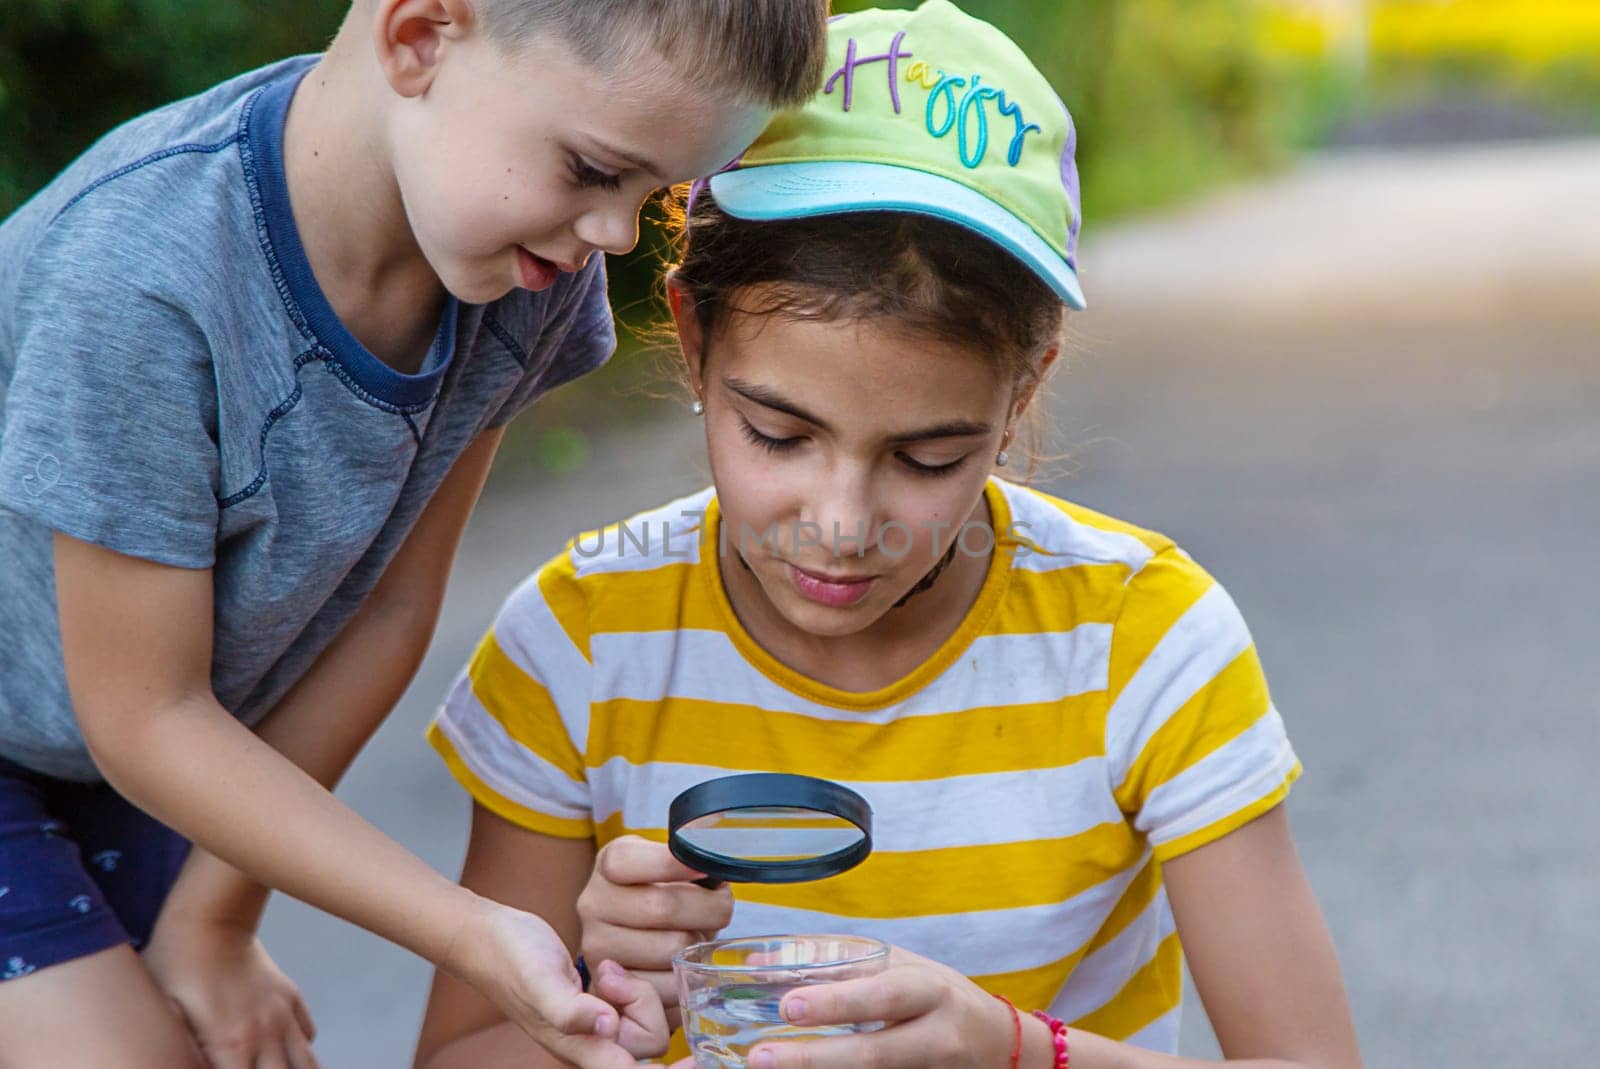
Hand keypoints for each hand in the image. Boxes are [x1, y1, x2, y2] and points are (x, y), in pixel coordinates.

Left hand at [142, 914, 318, 1068]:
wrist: (210, 919)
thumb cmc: (176, 966)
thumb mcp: (164, 1016)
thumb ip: (179, 1051)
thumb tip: (179, 1063)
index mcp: (232, 1044)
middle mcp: (265, 1034)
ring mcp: (281, 1014)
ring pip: (307, 1062)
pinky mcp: (288, 996)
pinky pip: (307, 1033)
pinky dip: (299, 1048)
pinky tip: (282, 1050)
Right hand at [446, 894, 669, 1065]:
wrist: (492, 938)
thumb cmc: (511, 961)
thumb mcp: (538, 982)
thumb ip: (568, 1011)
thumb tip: (605, 1026)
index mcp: (581, 1050)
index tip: (697, 1060)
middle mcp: (594, 1045)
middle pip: (651, 1043)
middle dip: (641, 1005)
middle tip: (610, 976)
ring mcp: (597, 1028)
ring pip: (645, 1021)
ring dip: (634, 991)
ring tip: (605, 970)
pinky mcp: (600, 1007)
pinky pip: (634, 1006)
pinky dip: (628, 986)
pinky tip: (605, 970)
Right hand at [577, 836, 733, 1029]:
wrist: (627, 931)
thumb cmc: (656, 888)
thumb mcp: (660, 858)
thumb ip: (683, 854)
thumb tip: (719, 854)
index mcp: (609, 864)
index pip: (631, 861)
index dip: (674, 864)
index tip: (705, 867)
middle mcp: (594, 904)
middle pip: (663, 908)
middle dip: (708, 908)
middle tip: (723, 906)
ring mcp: (598, 947)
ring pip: (671, 949)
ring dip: (700, 943)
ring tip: (702, 933)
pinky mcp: (612, 985)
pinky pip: (666, 985)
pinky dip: (688, 975)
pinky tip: (689, 962)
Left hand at [746, 948, 1015, 1068]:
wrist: (998, 1045)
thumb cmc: (937, 997)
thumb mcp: (903, 968)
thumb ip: (843, 964)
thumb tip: (764, 964)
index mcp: (929, 991)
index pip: (880, 996)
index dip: (836, 1002)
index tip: (787, 1005)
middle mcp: (935, 1037)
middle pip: (873, 1054)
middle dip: (814, 1058)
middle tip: (761, 1057)